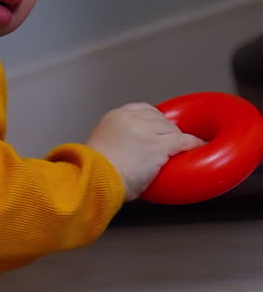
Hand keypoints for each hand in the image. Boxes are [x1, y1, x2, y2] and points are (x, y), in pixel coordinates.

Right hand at [87, 102, 204, 200]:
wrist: (94, 181)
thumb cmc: (94, 173)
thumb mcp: (101, 147)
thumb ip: (116, 142)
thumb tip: (129, 153)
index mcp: (115, 117)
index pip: (143, 110)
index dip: (154, 120)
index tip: (159, 129)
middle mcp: (132, 119)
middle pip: (160, 119)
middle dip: (167, 131)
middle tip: (171, 143)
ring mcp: (147, 132)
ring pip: (172, 130)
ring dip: (178, 140)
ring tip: (182, 148)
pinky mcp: (158, 146)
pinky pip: (183, 142)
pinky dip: (192, 144)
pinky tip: (198, 147)